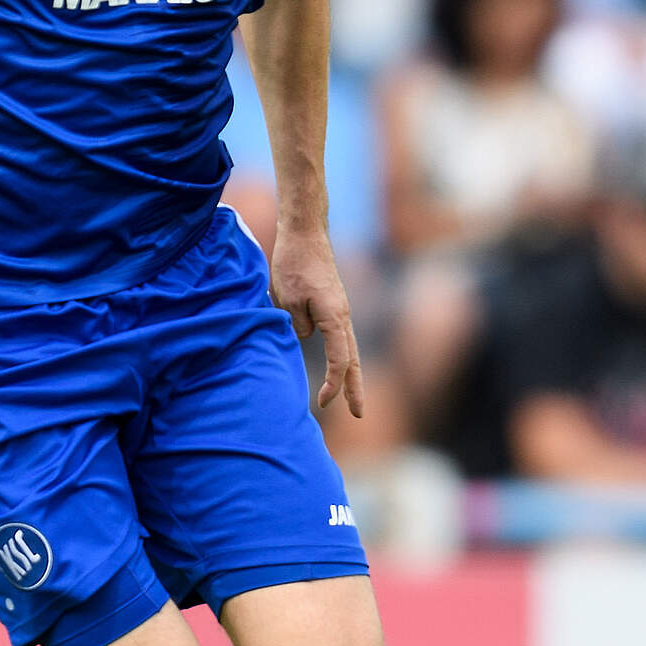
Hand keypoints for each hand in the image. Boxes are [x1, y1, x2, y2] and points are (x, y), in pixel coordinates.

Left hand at [270, 225, 364, 416]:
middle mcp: (343, 315)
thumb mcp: (288, 299)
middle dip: (355, 388)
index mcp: (335, 316)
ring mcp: (341, 309)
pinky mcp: (334, 303)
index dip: (333, 385)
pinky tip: (339, 364)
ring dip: (351, 374)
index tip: (322, 402)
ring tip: (352, 397)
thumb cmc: (294, 262)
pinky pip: (341, 336)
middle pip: (354, 359)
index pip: (340, 360)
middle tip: (358, 414)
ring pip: (350, 348)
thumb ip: (298, 325)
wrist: (305, 232)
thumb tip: (306, 336)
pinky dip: (343, 355)